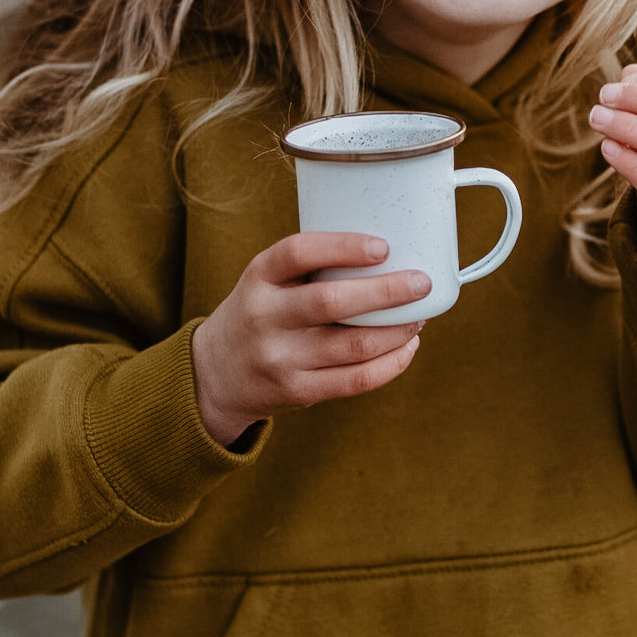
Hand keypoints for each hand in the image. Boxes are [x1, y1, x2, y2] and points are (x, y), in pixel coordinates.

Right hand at [192, 233, 426, 445]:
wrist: (214, 375)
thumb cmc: (260, 313)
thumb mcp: (267, 281)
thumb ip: (311, 267)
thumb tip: (390, 254)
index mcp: (259, 276)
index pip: (298, 252)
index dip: (344, 247)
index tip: (383, 246)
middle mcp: (265, 316)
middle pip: (333, 301)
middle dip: (387, 291)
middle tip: (422, 282)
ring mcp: (280, 358)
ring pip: (354, 344)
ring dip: (398, 329)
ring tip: (420, 316)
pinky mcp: (296, 391)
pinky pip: (355, 380)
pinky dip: (391, 363)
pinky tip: (407, 347)